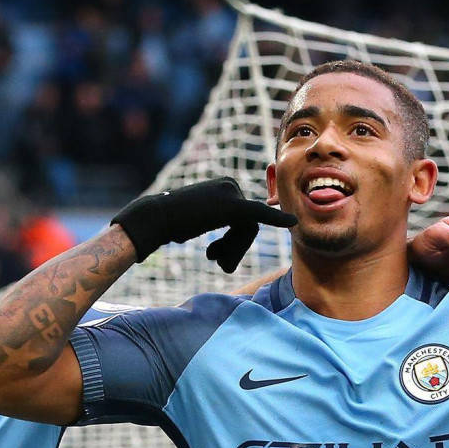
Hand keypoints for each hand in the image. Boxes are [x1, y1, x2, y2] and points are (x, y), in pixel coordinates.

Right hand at [112, 178, 296, 272]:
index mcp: (224, 187)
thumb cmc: (170, 223)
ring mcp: (232, 193)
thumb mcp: (197, 220)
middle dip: (235, 248)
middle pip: (249, 224)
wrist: (155, 218)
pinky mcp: (233, 206)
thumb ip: (216, 220)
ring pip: (249, 230)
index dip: (235, 242)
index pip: (243, 217)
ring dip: (234, 251)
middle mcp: (231, 185)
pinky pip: (258, 215)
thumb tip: (229, 233)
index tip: (219, 256)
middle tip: (218, 262)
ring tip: (213, 259)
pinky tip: (292, 223)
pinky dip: (276, 219)